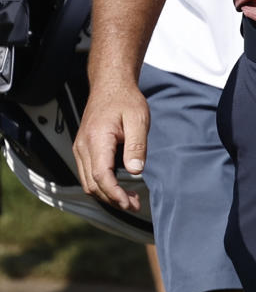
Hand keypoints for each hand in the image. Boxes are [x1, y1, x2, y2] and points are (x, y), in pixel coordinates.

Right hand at [73, 75, 147, 211]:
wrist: (110, 86)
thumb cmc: (126, 101)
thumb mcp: (138, 120)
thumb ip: (137, 146)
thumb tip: (136, 171)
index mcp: (96, 139)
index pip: (100, 175)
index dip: (114, 193)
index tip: (129, 203)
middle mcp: (83, 147)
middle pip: (92, 184)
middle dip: (112, 199)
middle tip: (135, 205)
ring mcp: (80, 149)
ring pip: (87, 182)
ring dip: (107, 195)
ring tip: (130, 200)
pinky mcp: (83, 149)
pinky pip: (88, 174)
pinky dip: (101, 185)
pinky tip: (119, 188)